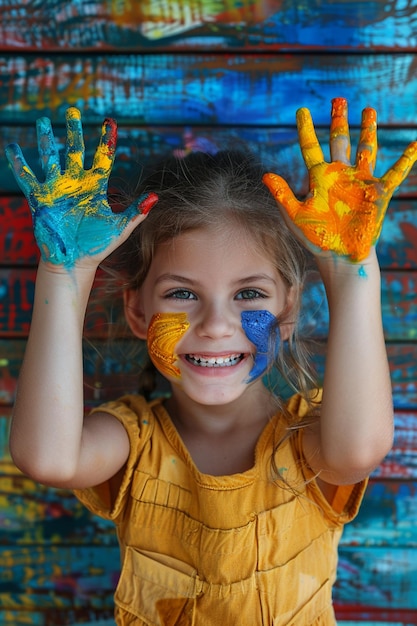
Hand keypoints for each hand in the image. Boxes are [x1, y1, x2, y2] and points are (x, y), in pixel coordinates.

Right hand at [5, 108, 156, 268]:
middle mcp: (76, 183)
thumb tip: (154, 197)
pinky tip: (11, 148)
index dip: (106, 140)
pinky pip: (27, 178)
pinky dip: (19, 164)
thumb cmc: (98, 246)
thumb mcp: (120, 228)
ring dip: (47, 140)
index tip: (110, 121)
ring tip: (42, 121)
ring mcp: (58, 189)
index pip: (103, 157)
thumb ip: (136, 212)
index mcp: (96, 187)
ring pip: (50, 158)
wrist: (74, 262)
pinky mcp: (41, 199)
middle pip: (75, 150)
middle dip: (74, 130)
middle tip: (72, 110)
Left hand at [263, 98, 416, 261]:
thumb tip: (265, 175)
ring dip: (367, 130)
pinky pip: (395, 173)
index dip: (306, 129)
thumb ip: (283, 195)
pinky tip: (415, 144)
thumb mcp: (296, 217)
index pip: (311, 148)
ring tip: (368, 110)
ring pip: (365, 149)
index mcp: (319, 179)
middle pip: (339, 141)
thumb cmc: (317, 240)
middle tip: (338, 99)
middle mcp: (339, 176)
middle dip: (338, 121)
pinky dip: (407, 159)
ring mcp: (359, 182)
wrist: (340, 257)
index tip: (301, 110)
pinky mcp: (377, 193)